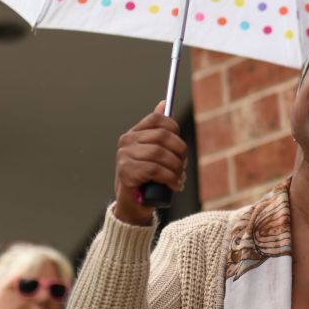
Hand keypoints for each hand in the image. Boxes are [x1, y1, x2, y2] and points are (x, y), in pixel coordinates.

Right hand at [113, 102, 187, 224]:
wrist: (134, 205)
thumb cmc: (148, 178)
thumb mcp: (155, 153)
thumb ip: (160, 131)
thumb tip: (164, 103)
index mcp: (134, 133)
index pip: (157, 119)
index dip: (174, 130)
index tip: (180, 147)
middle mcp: (127, 141)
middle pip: (162, 136)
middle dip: (179, 152)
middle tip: (183, 166)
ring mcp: (124, 156)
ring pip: (160, 154)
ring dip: (176, 168)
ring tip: (179, 178)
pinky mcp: (126, 171)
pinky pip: (155, 169)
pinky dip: (170, 178)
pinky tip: (174, 185)